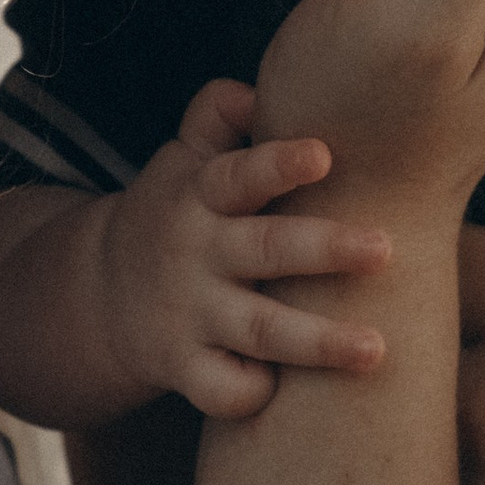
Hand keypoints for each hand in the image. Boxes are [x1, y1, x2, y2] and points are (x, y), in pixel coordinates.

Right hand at [102, 78, 394, 419]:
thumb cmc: (176, 212)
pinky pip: (221, 390)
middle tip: (385, 249)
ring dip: (318, 342)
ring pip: (259, 331)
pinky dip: (251, 393)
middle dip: (325, 250)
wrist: (99, 293)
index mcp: (202, 195)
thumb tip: (255, 90)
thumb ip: (217, 116)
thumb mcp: (183, 158)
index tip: (323, 155)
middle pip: (265, 251)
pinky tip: (289, 392)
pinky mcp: (183, 367)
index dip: (278, 165)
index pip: (239, 175)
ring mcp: (191, 314)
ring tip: (377, 349)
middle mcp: (198, 253)